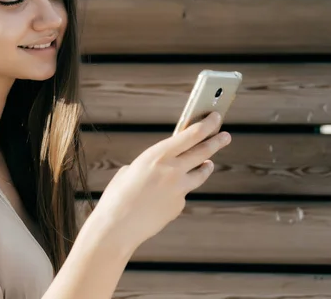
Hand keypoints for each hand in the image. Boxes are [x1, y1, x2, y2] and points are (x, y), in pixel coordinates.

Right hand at [90, 111, 230, 253]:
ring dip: (206, 166)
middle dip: (216, 141)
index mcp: (156, 155)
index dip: (206, 125)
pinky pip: (182, 193)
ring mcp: (179, 189)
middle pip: (203, 151)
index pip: (190, 135)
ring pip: (200, 173)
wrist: (118, 226)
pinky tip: (162, 197)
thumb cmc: (117, 196)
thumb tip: (162, 168)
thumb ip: (151, 165)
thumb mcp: (131, 170)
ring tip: (209, 163)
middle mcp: (172, 170)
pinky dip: (177, 191)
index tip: (215, 117)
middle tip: (225, 136)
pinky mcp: (179, 205)